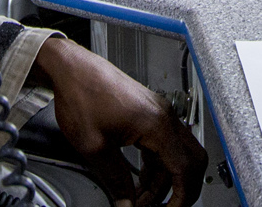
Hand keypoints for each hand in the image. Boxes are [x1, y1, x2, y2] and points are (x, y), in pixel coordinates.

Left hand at [32, 38, 205, 206]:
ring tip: (141, 200)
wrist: (71, 68)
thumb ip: (116, 181)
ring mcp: (157, 113)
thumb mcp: (95, 147)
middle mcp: (163, 116)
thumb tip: (127, 204)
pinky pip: (162, 146)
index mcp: (157, 123)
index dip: (181, 197)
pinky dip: (155, 168)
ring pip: (175, 156)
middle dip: (179, 190)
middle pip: (190, 161)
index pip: (186, 168)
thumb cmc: (82, 93)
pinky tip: (141, 182)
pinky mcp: (148, 113)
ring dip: (162, 182)